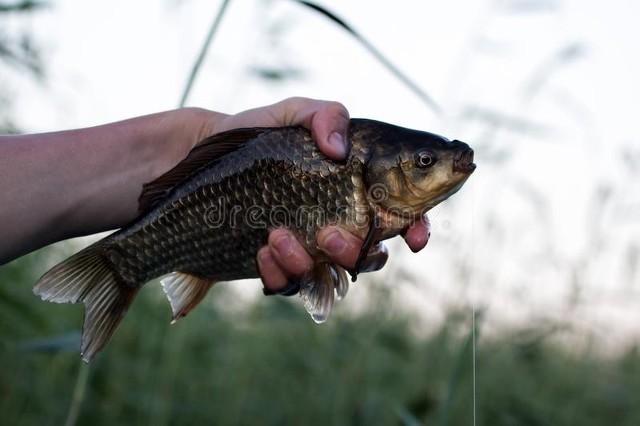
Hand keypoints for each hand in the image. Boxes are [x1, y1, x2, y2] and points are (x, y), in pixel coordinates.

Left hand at [218, 97, 431, 294]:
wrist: (196, 160)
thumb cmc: (257, 135)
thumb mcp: (290, 113)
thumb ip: (324, 114)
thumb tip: (338, 149)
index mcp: (355, 190)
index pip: (401, 214)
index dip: (416, 228)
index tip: (414, 238)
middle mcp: (337, 224)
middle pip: (369, 255)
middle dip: (355, 253)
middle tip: (328, 233)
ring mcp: (306, 248)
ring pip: (328, 276)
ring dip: (308, 262)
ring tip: (277, 234)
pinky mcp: (274, 265)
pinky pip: (287, 284)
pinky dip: (278, 272)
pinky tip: (261, 248)